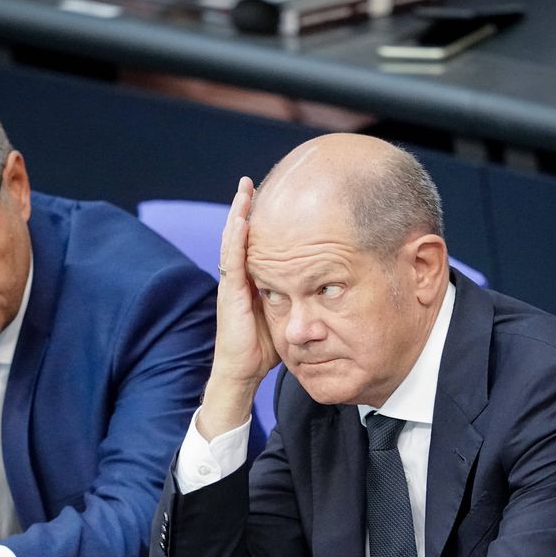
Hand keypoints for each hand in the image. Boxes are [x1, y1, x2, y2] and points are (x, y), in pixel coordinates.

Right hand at [198, 176, 280, 438]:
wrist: (241, 374)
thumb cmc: (264, 350)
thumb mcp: (287, 315)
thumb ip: (298, 297)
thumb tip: (326, 286)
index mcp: (254, 282)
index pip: (257, 245)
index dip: (264, 222)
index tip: (276, 198)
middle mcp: (240, 278)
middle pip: (243, 236)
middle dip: (247, 208)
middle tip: (253, 182)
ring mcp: (232, 284)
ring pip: (234, 240)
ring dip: (239, 213)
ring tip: (245, 188)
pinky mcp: (230, 292)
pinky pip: (232, 257)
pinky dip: (236, 234)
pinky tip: (241, 216)